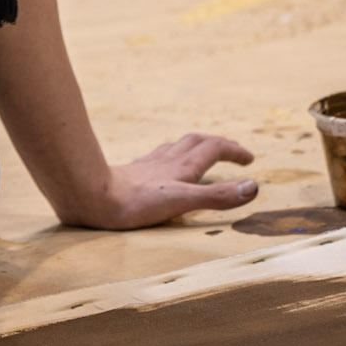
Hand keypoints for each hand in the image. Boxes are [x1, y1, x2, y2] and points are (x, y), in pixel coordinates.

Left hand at [59, 133, 257, 229]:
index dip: (234, 151)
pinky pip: (156, 157)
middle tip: (231, 151)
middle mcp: (167, 161)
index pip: (214, 148)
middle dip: (218, 144)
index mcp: (182, 167)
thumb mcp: (183, 202)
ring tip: (200, 152)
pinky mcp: (132, 172)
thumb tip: (253, 187)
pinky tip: (160, 165)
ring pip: (176, 146)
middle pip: (197, 142)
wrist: (91, 196)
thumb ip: (217, 196)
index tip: (249, 160)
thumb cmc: (136, 203)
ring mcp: (148, 165)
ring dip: (194, 146)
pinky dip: (169, 156)